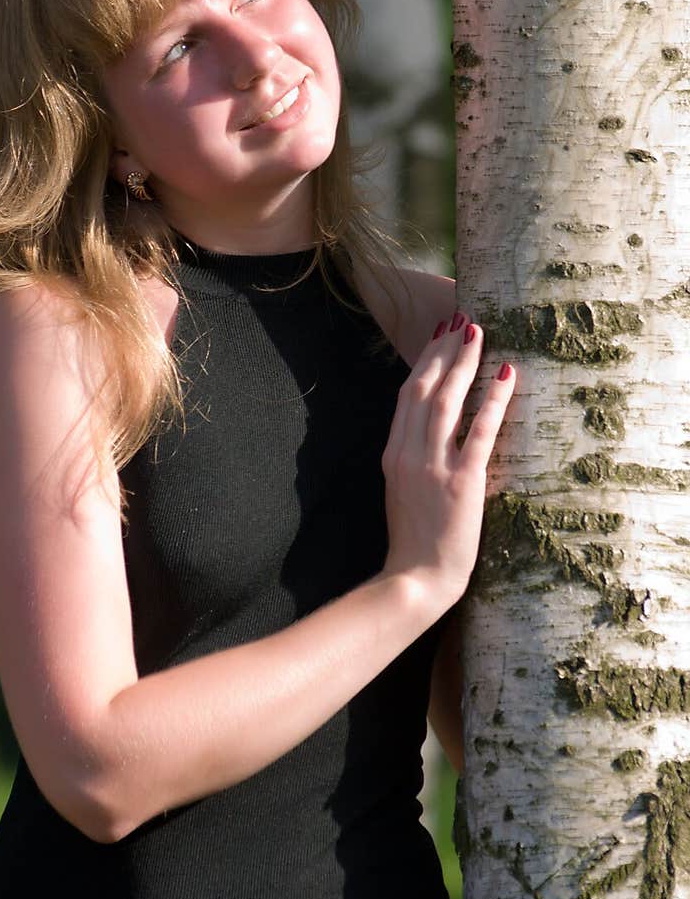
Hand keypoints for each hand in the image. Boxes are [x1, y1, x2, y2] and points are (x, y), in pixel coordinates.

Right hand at [381, 312, 515, 613]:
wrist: (416, 579)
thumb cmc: (414, 542)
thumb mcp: (401, 492)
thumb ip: (411, 459)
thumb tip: (426, 432)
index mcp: (392, 454)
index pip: (407, 395)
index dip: (424, 361)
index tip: (439, 334)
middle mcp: (408, 454)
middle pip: (423, 388)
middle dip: (443, 350)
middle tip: (461, 319)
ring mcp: (433, 467)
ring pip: (446, 401)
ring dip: (463, 364)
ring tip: (478, 334)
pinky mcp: (462, 483)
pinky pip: (479, 432)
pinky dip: (492, 401)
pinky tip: (506, 375)